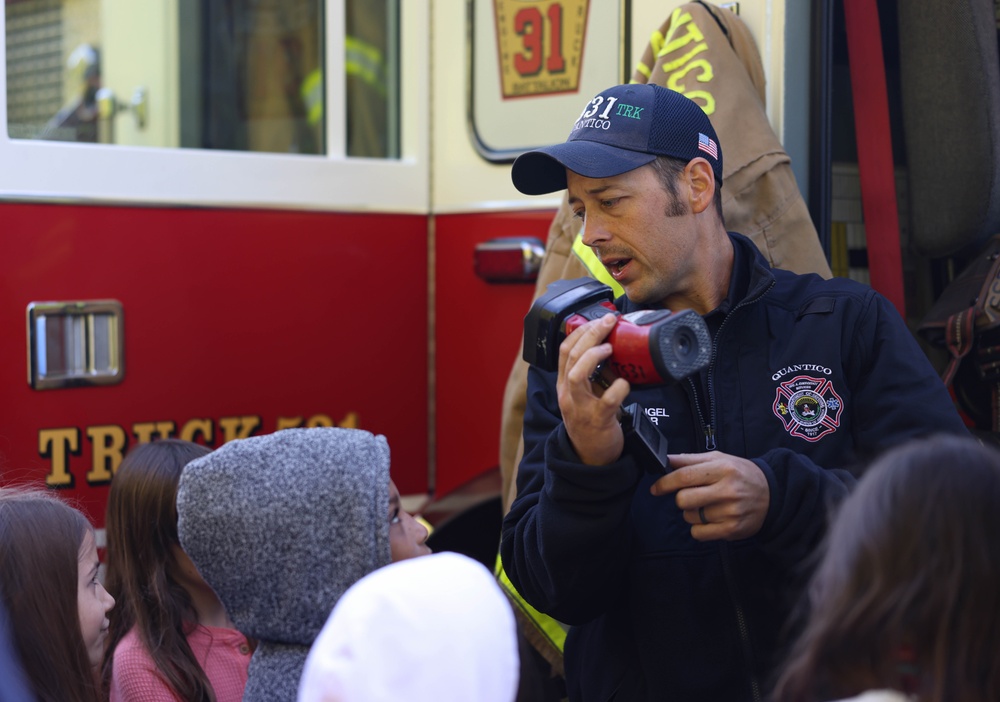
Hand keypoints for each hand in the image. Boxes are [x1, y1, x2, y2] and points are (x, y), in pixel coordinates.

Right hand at [557, 313, 630, 464]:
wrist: (590, 457)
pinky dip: (617, 389)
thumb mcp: (587, 394)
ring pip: (576, 375)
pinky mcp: (597, 421)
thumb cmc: (591, 421)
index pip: (564, 350)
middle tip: (609, 322)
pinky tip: (625, 382)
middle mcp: (568, 394)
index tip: (599, 319)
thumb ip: (596, 375)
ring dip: (593, 357)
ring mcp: (580, 408)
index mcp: (564, 384)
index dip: (581, 331)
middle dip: (590, 335)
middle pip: (571, 356)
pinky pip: (606, 403)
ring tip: (610, 347)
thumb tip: (614, 349)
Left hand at [649, 451, 768, 540]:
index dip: (665, 483)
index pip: (684, 476)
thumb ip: (691, 459)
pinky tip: (711, 519)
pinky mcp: (731, 530)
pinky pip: (698, 533)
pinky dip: (699, 527)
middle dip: (681, 498)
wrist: (773, 495)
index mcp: (722, 469)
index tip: (656, 488)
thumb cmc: (740, 474)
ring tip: (708, 505)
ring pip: (690, 517)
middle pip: (683, 500)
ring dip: (692, 512)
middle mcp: (727, 491)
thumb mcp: (720, 459)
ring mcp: (730, 513)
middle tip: (691, 495)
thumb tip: (666, 459)